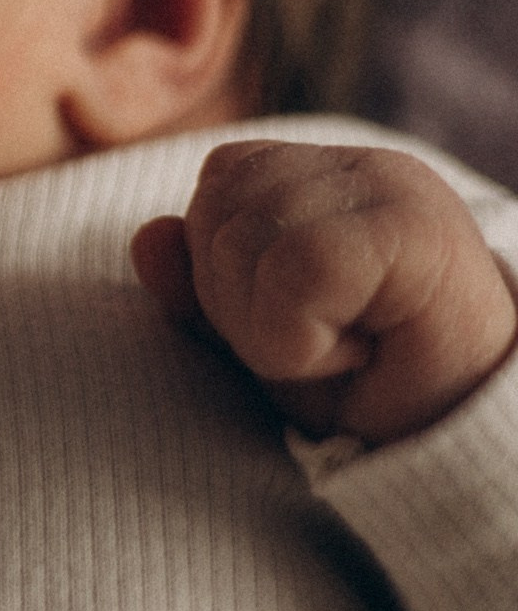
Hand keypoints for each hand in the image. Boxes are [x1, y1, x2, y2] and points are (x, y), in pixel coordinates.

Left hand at [133, 140, 517, 444]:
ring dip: (270, 326)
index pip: (220, 184)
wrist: (462, 444)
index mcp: (324, 173)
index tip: (301, 321)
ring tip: (340, 345)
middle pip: (221, 208)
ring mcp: (393, 187)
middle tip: (321, 341)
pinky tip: (353, 352)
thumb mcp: (257, 335)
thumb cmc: (365, 386)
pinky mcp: (415, 228)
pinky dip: (299, 335)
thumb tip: (147, 238)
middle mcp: (362, 166)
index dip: (226, 272)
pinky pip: (298, 267)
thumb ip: (196, 284)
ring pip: (248, 239)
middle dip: (239, 301)